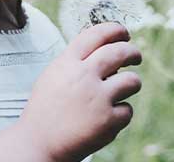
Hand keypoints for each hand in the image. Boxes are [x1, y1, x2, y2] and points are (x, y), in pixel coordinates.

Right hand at [16, 22, 142, 161]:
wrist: (37, 143)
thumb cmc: (46, 109)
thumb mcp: (53, 76)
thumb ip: (75, 61)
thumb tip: (105, 48)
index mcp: (67, 63)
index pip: (96, 34)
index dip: (114, 29)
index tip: (123, 33)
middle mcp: (83, 76)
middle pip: (119, 52)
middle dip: (132, 52)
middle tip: (135, 56)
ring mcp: (97, 99)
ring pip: (132, 81)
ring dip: (133, 83)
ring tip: (126, 88)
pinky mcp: (107, 121)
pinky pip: (127, 110)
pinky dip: (121, 114)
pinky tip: (109, 117)